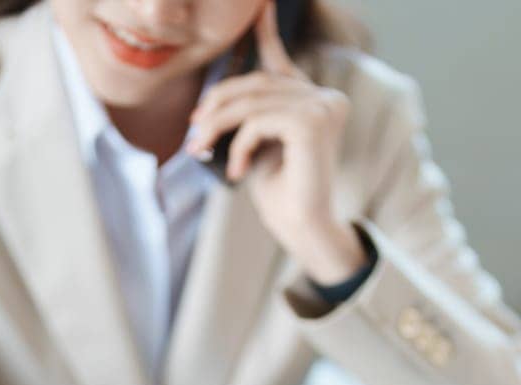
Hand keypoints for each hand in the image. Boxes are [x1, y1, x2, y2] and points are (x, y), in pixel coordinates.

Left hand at [187, 0, 366, 284]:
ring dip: (217, 126)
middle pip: (256, 83)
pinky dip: (239, 145)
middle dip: (217, 104)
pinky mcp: (313, 124)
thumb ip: (250, 114)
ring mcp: (324, 107)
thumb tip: (217, 98)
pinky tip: (235, 170)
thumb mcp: (258, 143)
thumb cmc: (279, 191)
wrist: (301, 227)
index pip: (281, 60)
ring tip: (200, 149)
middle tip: (194, 130)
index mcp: (315, 99)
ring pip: (252, 102)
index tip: (257, 7)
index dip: (265, 32)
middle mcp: (326, 97)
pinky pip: (258, 121)